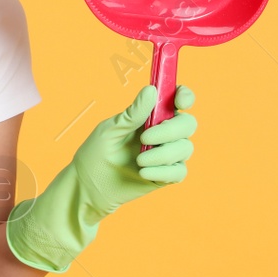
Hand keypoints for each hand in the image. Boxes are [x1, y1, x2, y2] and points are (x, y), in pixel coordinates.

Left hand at [71, 84, 196, 217]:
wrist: (89, 185)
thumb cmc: (97, 152)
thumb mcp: (111, 130)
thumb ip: (133, 114)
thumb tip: (151, 90)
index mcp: (151, 115)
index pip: (177, 99)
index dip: (185, 96)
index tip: (180, 101)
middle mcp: (163, 132)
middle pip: (188, 123)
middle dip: (170, 131)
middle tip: (144, 138)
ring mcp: (167, 154)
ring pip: (185, 148)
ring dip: (162, 154)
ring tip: (138, 160)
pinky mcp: (166, 175)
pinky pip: (179, 171)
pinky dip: (162, 171)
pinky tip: (142, 172)